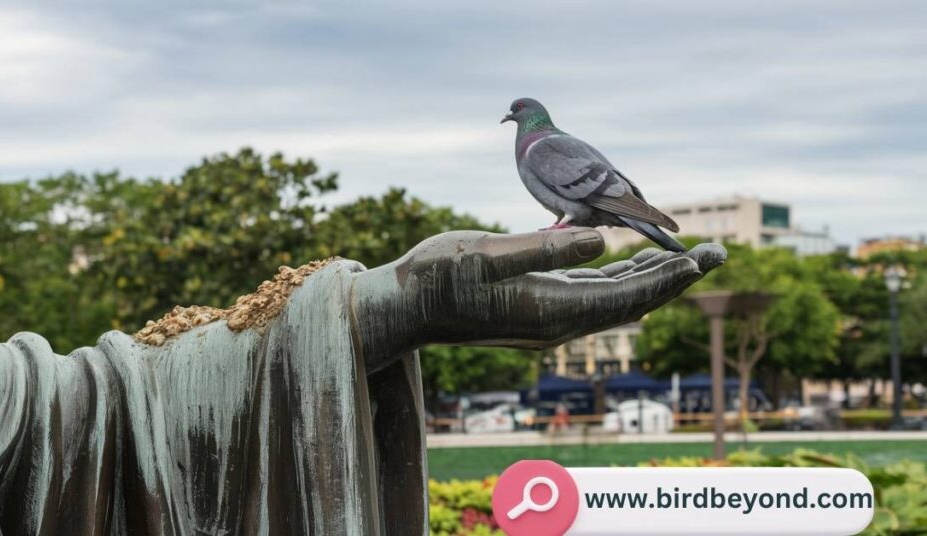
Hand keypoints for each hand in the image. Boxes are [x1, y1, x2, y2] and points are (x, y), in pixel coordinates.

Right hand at [350, 228, 725, 371]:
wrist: (403, 307)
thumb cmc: (435, 277)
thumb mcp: (483, 254)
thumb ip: (541, 248)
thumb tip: (600, 240)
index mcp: (552, 312)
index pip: (627, 298)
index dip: (669, 277)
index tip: (706, 255)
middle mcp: (558, 322)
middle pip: (632, 301)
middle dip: (676, 276)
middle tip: (720, 251)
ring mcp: (549, 317)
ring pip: (616, 298)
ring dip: (654, 276)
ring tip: (691, 256)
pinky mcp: (538, 306)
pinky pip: (593, 293)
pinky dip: (622, 277)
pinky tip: (633, 262)